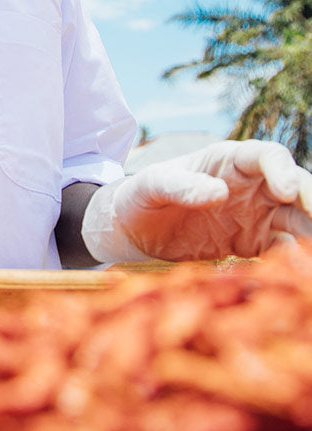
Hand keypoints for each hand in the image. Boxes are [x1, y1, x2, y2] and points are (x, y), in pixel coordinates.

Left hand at [82, 139, 311, 262]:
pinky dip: (295, 260)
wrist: (135, 230)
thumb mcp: (151, 186)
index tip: (287, 192)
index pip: (267, 156)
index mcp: (227, 161)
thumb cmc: (141, 196)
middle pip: (296, 189)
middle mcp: (251, 186)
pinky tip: (297, 274)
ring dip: (310, 235)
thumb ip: (180, 186)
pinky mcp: (255, 245)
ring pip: (298, 222)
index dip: (282, 171)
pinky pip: (284, 251)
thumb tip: (218, 192)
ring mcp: (257, 216)